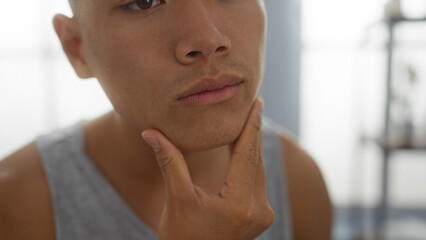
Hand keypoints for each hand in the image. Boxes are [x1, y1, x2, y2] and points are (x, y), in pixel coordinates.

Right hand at [141, 99, 272, 239]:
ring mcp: (261, 215)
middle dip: (253, 132)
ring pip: (258, 170)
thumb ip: (169, 162)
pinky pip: (257, 181)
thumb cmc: (181, 238)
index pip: (247, 155)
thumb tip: (150, 132)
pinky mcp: (259, 217)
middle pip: (256, 160)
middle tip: (255, 104)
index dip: (251, 126)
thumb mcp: (177, 199)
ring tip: (249, 121)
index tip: (257, 102)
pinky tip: (245, 149)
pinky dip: (250, 162)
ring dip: (252, 146)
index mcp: (239, 204)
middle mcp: (258, 209)